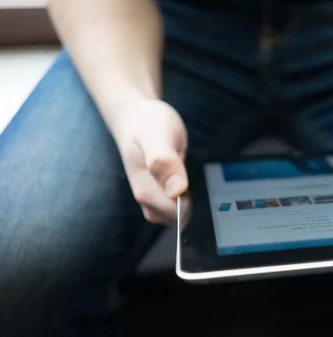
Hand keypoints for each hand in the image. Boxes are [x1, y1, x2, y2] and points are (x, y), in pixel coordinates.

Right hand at [112, 99, 189, 223]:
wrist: (136, 117)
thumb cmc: (147, 124)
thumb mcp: (157, 135)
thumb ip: (164, 161)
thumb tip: (176, 191)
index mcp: (144, 188)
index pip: (171, 214)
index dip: (187, 203)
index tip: (191, 182)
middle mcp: (146, 197)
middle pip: (174, 219)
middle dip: (190, 205)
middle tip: (191, 175)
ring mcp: (153, 196)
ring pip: (176, 216)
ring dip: (190, 202)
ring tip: (189, 175)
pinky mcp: (161, 193)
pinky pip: (177, 207)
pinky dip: (187, 198)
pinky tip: (188, 180)